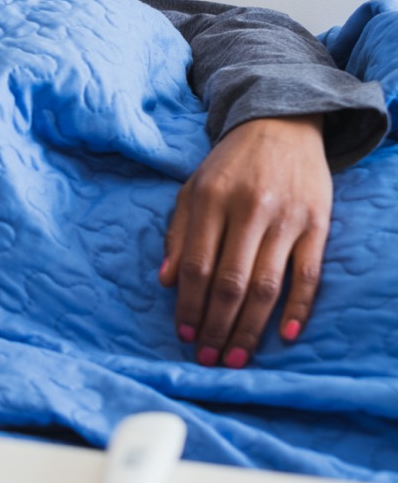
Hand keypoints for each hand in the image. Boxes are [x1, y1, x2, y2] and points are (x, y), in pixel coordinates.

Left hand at [158, 115, 331, 367]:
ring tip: (237, 356)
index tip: (184, 334)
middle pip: (230, 282)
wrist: (281, 124)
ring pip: (267, 285)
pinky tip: (287, 334)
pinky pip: (309, 273)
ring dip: (251, 327)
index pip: (196, 265)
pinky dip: (299, 307)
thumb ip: (177, 234)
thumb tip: (164, 281)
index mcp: (210, 200)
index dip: (189, 304)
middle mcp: (248, 209)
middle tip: (208, 358)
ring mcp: (286, 218)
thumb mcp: (192, 189)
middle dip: (217, 326)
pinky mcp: (318, 223)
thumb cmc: (229, 165)